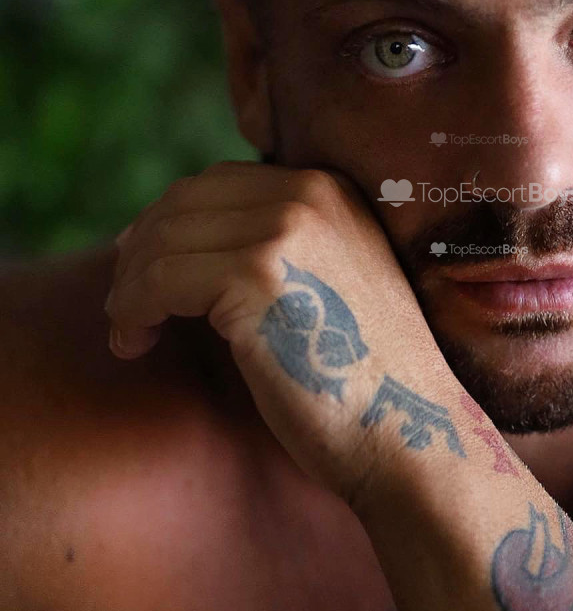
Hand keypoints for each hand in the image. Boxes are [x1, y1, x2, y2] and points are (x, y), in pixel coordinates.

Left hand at [104, 160, 459, 502]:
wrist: (409, 428)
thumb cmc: (365, 377)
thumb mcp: (330, 281)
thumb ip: (280, 246)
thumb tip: (184, 240)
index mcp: (331, 190)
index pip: (218, 182)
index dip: (167, 221)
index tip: (142, 265)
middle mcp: (308, 195)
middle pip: (183, 203)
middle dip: (141, 253)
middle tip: (125, 305)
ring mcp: (284, 231)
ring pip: (162, 242)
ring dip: (129, 289)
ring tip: (130, 332)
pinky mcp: (256, 278)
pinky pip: (158, 281)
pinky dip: (131, 312)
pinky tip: (135, 344)